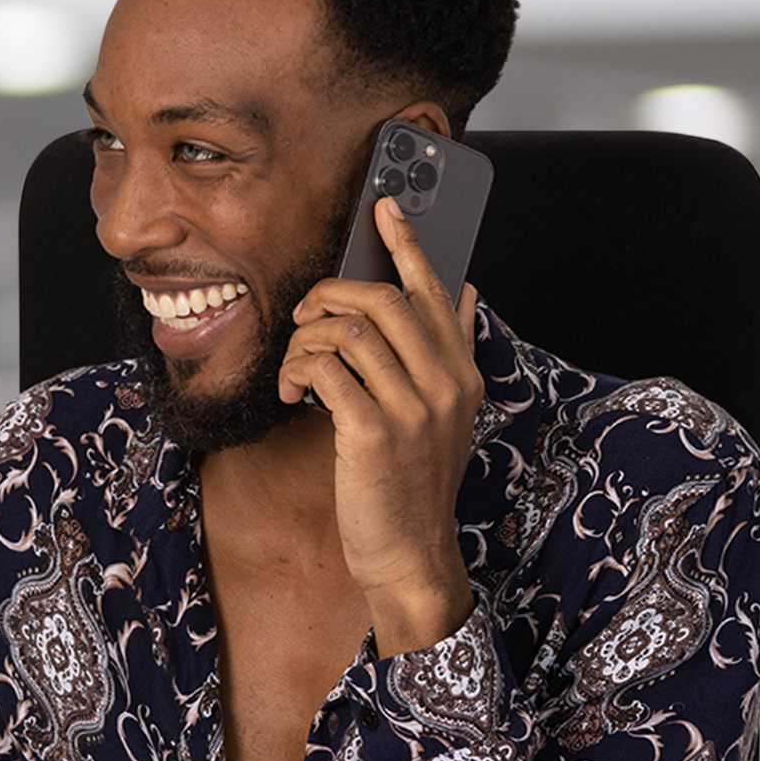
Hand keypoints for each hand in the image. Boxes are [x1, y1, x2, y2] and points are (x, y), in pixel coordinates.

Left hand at [278, 195, 482, 655]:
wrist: (410, 554)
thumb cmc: (414, 483)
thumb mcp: (448, 415)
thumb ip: (453, 351)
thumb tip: (465, 291)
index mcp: (462, 374)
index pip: (435, 291)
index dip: (408, 244)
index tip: (384, 206)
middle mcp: (444, 385)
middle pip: (384, 300)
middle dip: (332, 293)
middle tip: (306, 312)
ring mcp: (412, 410)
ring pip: (348, 330)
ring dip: (307, 338)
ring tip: (296, 366)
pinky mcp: (372, 434)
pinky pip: (326, 370)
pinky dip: (299, 371)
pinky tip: (294, 394)